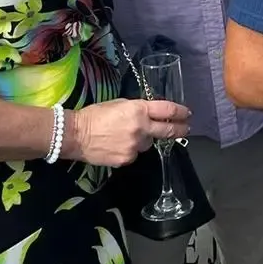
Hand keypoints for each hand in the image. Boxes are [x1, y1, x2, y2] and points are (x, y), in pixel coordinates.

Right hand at [69, 99, 190, 166]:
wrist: (75, 135)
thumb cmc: (95, 115)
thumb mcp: (119, 104)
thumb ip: (138, 109)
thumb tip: (149, 114)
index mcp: (139, 109)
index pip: (167, 110)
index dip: (180, 111)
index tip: (187, 113)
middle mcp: (141, 128)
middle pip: (167, 130)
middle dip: (179, 129)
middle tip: (186, 129)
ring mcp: (135, 146)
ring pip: (148, 143)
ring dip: (144, 139)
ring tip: (127, 135)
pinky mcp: (127, 159)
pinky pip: (135, 154)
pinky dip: (131, 150)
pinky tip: (118, 145)